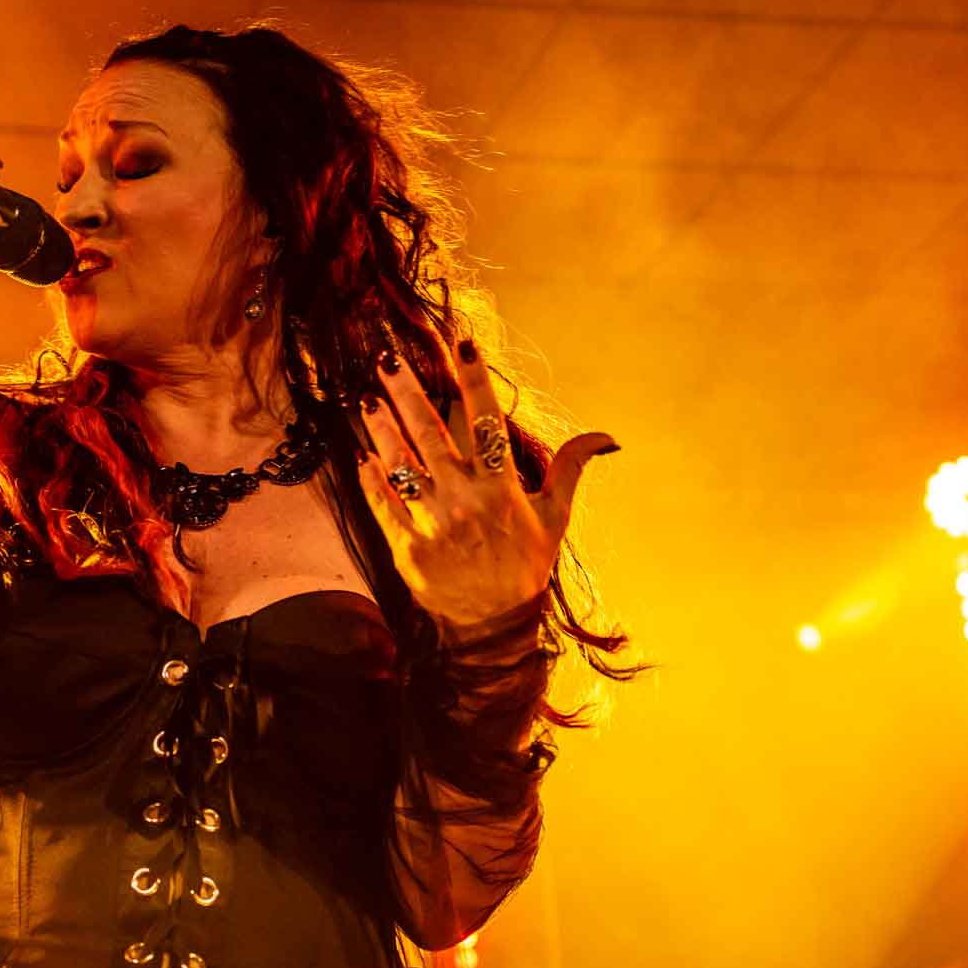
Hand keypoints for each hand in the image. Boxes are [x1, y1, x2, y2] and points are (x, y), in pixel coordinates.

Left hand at [356, 341, 617, 632]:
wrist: (495, 625)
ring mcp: (433, 523)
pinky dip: (372, 479)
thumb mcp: (555, 517)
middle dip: (408, 392)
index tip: (460, 342)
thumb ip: (572, 469)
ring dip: (381, 428)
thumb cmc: (525, 565)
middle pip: (431, 434)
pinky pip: (384, 505)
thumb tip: (606, 437)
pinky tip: (361, 453)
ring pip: (402, 464)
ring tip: (366, 396)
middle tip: (387, 358)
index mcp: (502, 487)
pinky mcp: (407, 547)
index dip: (473, 379)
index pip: (486, 421)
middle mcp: (466, 500)